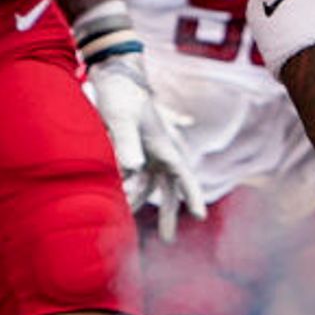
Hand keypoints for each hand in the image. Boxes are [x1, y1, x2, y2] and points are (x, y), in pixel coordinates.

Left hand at [81, 48, 210, 239]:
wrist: (115, 72)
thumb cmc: (120, 96)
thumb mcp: (121, 120)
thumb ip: (126, 145)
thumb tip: (132, 171)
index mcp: (163, 146)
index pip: (182, 177)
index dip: (192, 197)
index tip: (200, 217)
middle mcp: (160, 150)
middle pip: (170, 186)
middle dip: (171, 212)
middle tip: (167, 241)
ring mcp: (149, 148)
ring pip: (155, 182)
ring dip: (151, 203)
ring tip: (140, 225)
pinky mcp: (135, 146)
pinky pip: (141, 173)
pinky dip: (139, 188)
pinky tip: (134, 197)